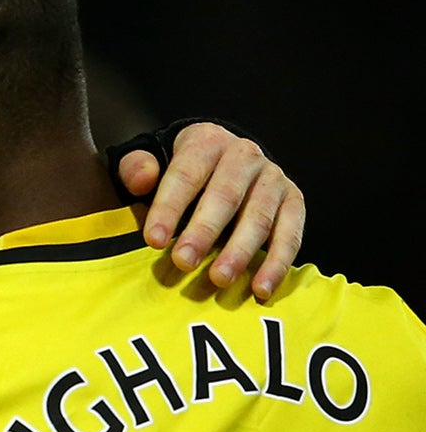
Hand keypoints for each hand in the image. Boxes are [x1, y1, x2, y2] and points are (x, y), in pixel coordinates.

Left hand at [118, 121, 303, 300]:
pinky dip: (277, 263)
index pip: (186, 174)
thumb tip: (142, 180)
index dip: (169, 208)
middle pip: (225, 195)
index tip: (154, 240)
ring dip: (240, 251)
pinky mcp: (293, 201)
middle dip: (204, 231)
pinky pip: (290, 232)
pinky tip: (261, 289)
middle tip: (183, 262)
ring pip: (259, 216)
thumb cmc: (180, 169)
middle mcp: (244, 156)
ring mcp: (273, 178)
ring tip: (219, 279)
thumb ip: (137, 167)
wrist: (223, 158)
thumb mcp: (151, 157)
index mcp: (206, 142)